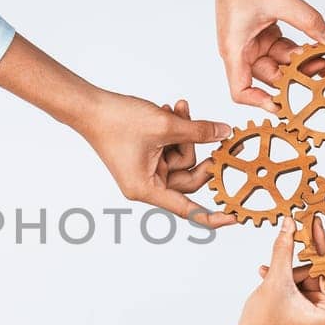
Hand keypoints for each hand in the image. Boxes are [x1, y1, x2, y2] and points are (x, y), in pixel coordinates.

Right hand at [75, 92, 236, 227]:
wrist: (90, 107)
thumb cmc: (117, 121)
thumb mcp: (165, 125)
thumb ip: (199, 131)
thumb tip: (224, 133)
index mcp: (147, 188)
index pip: (187, 209)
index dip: (212, 216)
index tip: (234, 217)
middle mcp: (146, 185)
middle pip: (188, 176)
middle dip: (196, 148)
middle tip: (210, 129)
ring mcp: (146, 171)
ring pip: (181, 159)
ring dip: (184, 133)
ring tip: (176, 109)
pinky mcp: (145, 158)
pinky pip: (171, 149)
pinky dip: (174, 132)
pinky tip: (169, 111)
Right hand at [189, 0, 324, 110]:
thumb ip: (309, 22)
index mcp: (235, 48)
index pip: (241, 90)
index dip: (260, 103)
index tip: (283, 106)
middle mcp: (241, 50)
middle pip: (267, 77)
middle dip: (294, 78)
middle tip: (322, 74)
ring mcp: (251, 42)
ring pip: (278, 63)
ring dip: (300, 63)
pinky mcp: (261, 32)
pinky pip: (281, 48)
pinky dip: (298, 48)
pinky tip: (317, 45)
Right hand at [223, 217, 324, 324]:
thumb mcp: (274, 283)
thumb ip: (283, 251)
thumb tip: (290, 225)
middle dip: (315, 258)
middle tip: (315, 225)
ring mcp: (317, 309)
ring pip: (314, 276)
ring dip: (293, 270)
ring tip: (270, 270)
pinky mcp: (306, 305)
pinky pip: (303, 281)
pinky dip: (288, 276)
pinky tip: (266, 272)